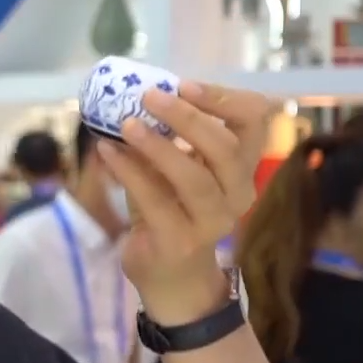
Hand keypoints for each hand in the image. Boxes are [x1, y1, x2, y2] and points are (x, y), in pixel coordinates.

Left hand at [98, 80, 274, 325]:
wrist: (172, 278)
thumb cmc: (173, 212)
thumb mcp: (176, 170)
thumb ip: (168, 138)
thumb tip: (132, 93)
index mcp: (242, 167)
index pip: (255, 121)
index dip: (224, 99)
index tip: (184, 84)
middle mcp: (237, 193)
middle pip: (226, 148)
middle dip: (188, 117)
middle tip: (149, 96)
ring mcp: (212, 221)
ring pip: (195, 178)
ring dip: (158, 146)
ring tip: (126, 124)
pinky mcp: (180, 241)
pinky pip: (155, 200)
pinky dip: (128, 171)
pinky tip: (107, 152)